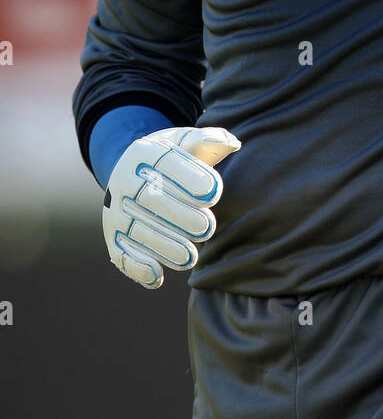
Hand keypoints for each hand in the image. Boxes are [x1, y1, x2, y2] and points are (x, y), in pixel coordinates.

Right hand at [102, 126, 240, 289]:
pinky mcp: (114, 238)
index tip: (214, 192)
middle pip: (151, 200)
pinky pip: (122, 253)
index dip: (190, 178)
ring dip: (164, 246)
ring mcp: (116, 211)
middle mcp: (123, 181)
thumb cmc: (173, 160)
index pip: (167, 164)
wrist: (134, 175)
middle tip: (208, 228)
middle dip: (181, 216)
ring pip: (138, 231)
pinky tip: (156, 276)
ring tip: (191, 257)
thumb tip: (231, 143)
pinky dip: (136, 267)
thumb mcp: (187, 143)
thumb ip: (209, 142)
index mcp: (144, 152)